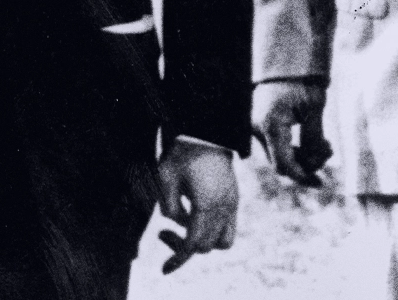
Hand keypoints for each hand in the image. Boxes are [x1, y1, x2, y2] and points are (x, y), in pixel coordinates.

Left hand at [154, 138, 237, 273]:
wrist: (206, 130)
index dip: (178, 257)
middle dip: (184, 246)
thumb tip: (175, 223)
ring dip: (203, 241)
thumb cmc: (182, 151)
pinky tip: (193, 215)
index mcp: (207, 204)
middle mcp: (224, 207)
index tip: (165, 267)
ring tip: (183, 224)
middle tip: (162, 232)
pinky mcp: (234, 199)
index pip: (194, 244)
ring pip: (223, 241)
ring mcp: (233, 203)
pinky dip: (212, 230)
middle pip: (207, 246)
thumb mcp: (166, 177)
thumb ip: (169, 206)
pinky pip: (228, 227)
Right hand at [251, 78, 330, 185]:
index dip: (303, 177)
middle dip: (307, 164)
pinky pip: (276, 146)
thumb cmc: (302, 80)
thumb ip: (314, 139)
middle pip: (281, 163)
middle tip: (329, 150)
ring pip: (279, 155)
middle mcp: (258, 128)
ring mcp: (256, 127)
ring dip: (302, 156)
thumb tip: (314, 165)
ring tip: (326, 144)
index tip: (322, 183)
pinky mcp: (259, 125)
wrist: (285, 61)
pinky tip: (312, 141)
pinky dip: (294, 148)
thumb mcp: (315, 108)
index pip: (284, 165)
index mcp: (270, 124)